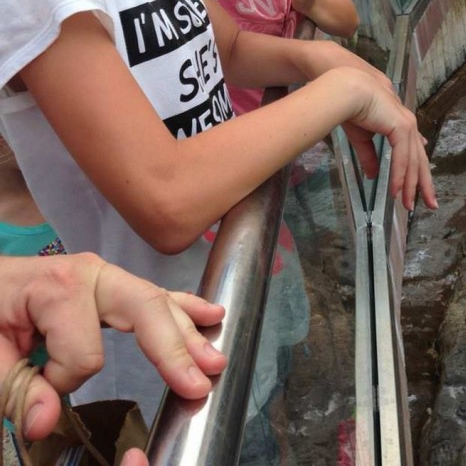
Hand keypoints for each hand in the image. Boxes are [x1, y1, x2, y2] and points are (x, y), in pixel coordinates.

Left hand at [0, 254, 225, 439]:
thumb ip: (17, 390)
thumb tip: (47, 423)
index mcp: (61, 287)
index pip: (85, 354)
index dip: (61, 381)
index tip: (38, 379)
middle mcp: (92, 274)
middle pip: (145, 310)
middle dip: (174, 348)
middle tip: (199, 382)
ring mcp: (105, 276)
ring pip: (157, 303)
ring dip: (187, 334)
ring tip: (213, 360)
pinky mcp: (110, 285)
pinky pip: (153, 294)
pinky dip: (183, 306)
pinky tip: (210, 315)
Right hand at [339, 71, 435, 211]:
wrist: (347, 91)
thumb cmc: (352, 109)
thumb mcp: (362, 138)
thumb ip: (370, 157)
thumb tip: (373, 176)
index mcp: (400, 124)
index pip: (414, 151)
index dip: (418, 170)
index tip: (422, 186)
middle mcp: (408, 124)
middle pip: (420, 159)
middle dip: (424, 183)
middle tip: (430, 204)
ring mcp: (407, 125)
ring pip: (414, 161)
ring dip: (411, 185)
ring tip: (408, 204)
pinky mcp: (402, 127)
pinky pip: (403, 158)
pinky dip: (400, 176)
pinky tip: (396, 190)